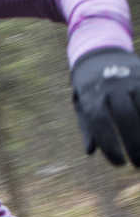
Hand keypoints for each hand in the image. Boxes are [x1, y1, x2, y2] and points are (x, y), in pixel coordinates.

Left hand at [71, 48, 139, 166]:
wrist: (99, 52)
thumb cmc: (90, 89)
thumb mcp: (82, 107)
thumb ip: (87, 129)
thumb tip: (90, 151)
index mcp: (92, 96)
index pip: (100, 124)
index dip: (111, 146)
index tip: (119, 164)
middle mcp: (112, 86)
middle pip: (126, 116)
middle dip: (134, 143)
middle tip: (138, 164)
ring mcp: (131, 78)